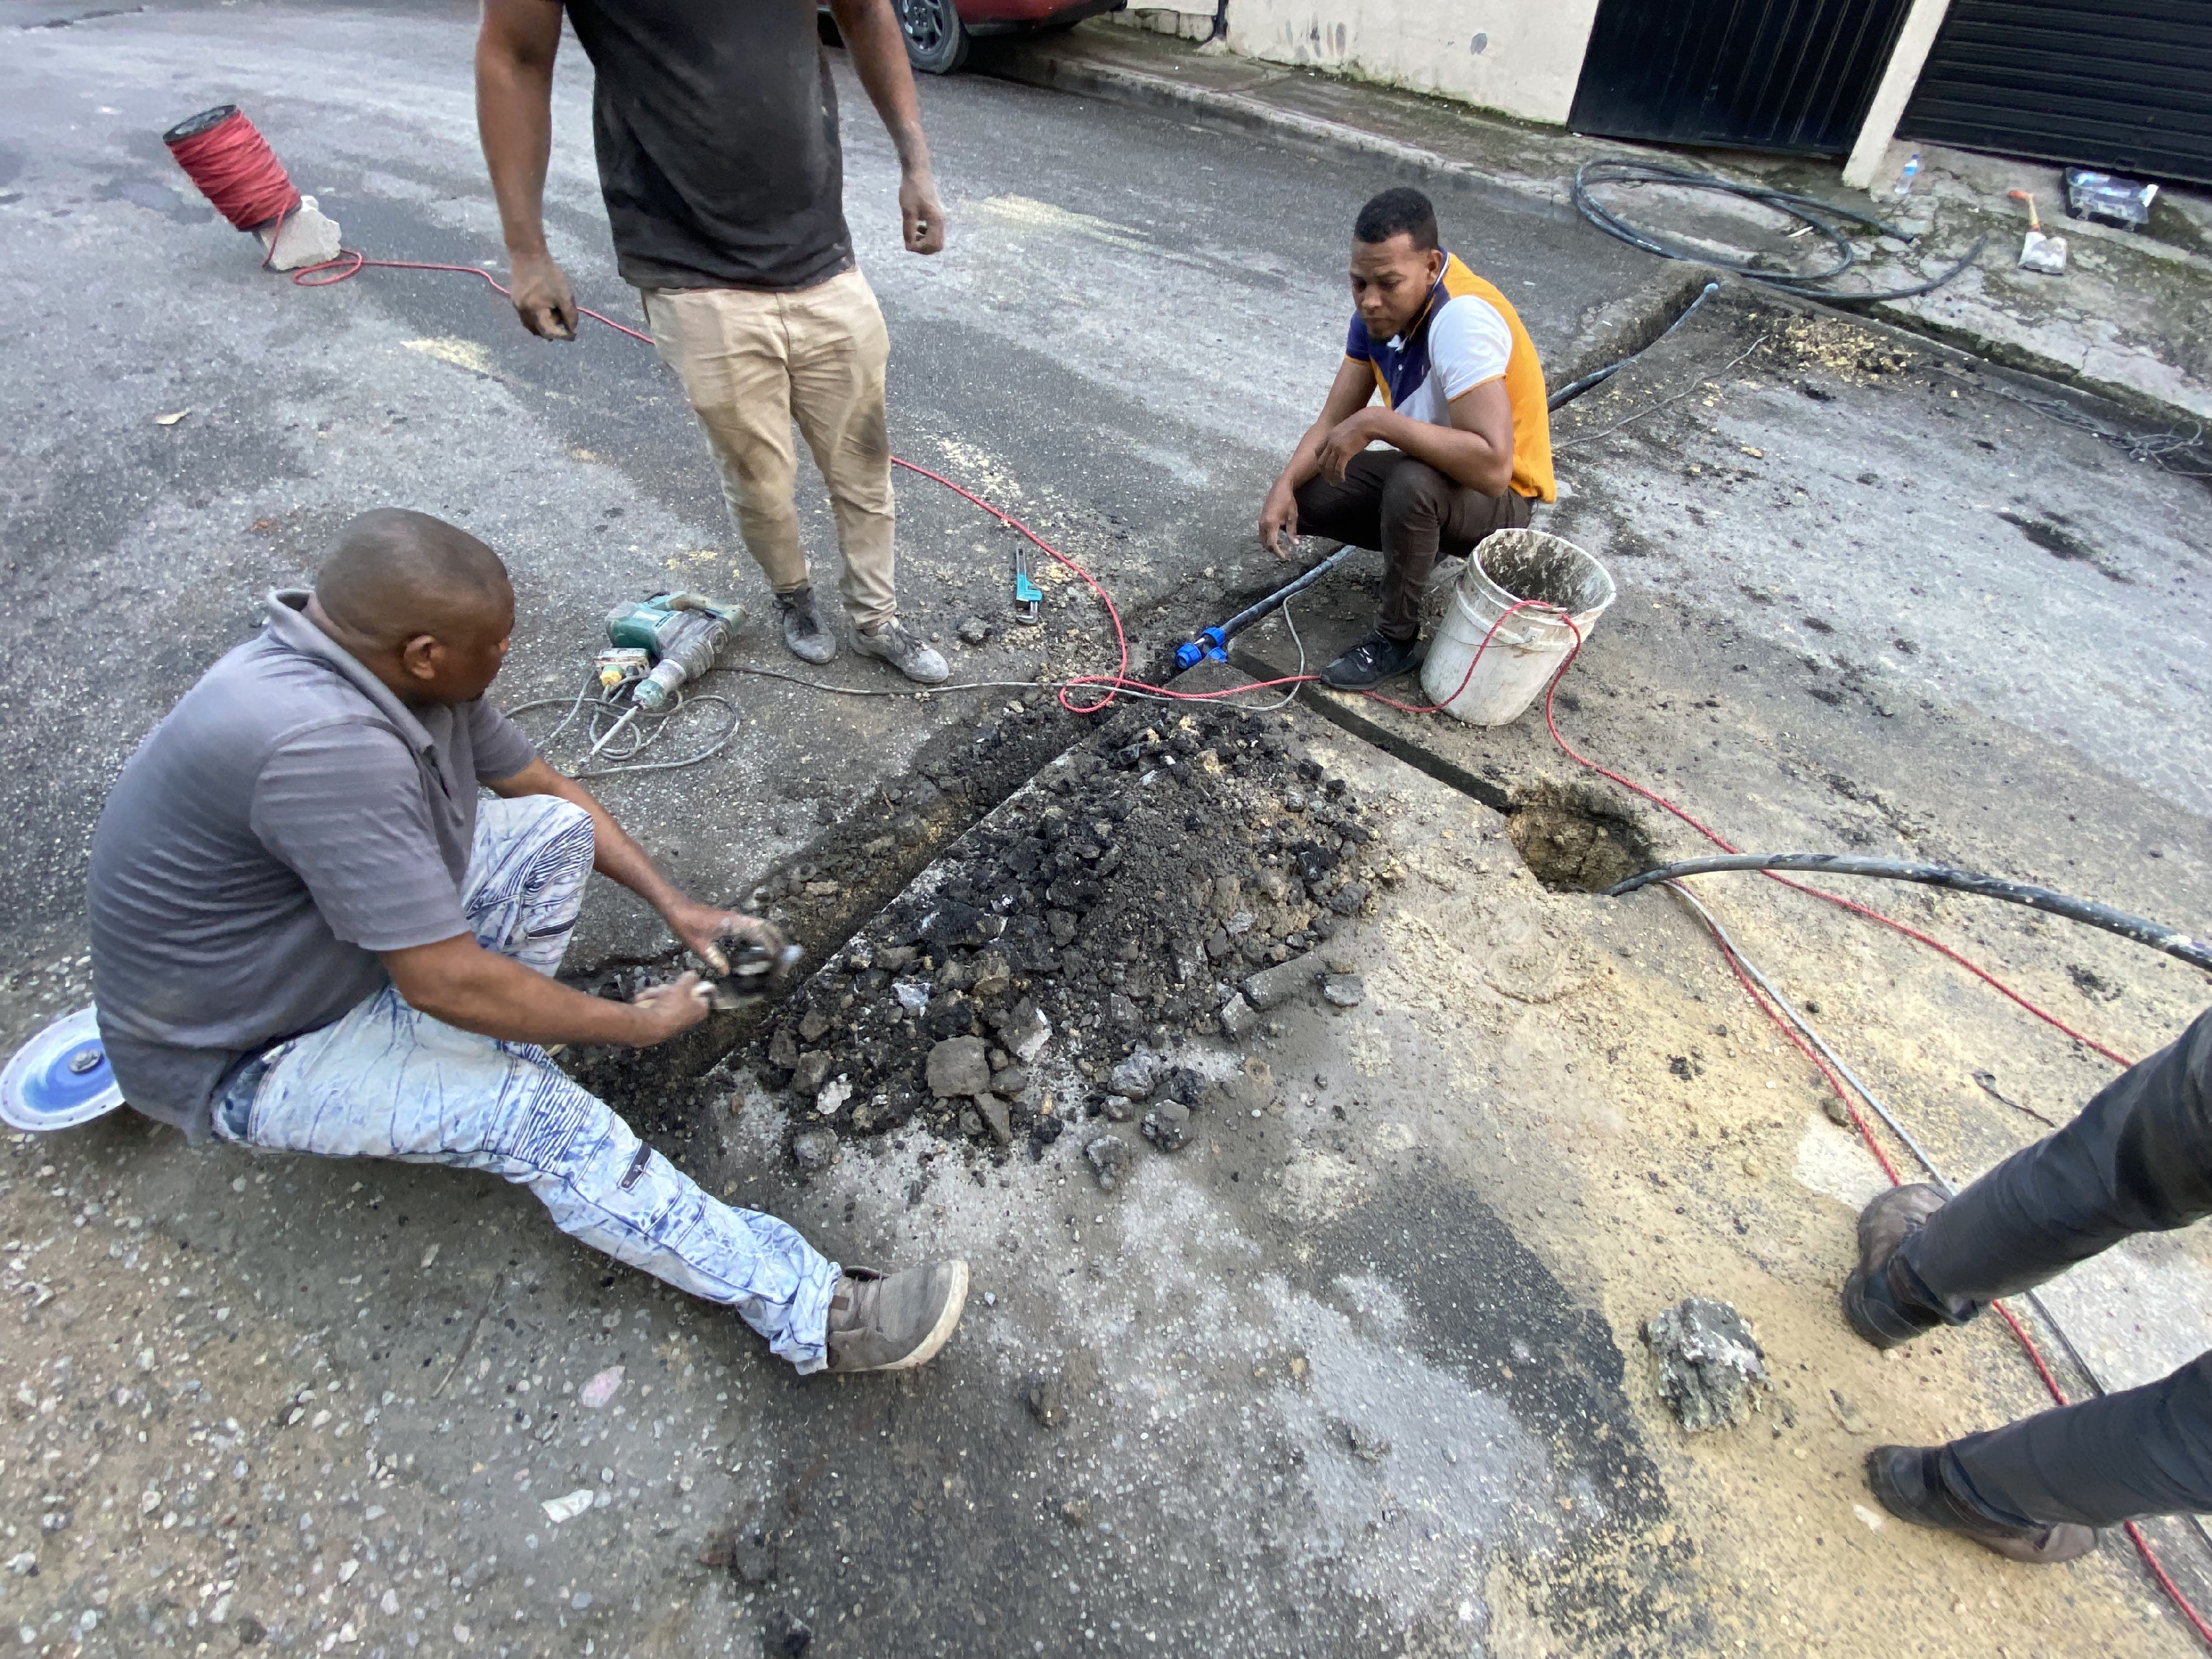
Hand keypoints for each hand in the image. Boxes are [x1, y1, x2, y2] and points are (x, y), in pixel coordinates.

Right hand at [507, 248, 576, 339]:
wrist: (527, 254)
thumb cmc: (548, 274)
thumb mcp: (564, 294)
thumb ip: (570, 314)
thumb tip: (572, 330)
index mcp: (535, 311)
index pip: (549, 333)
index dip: (563, 336)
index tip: (574, 334)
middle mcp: (523, 312)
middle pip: (539, 332)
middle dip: (553, 330)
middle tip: (563, 319)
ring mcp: (517, 307)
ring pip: (532, 326)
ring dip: (544, 326)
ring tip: (555, 313)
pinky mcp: (515, 301)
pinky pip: (527, 317)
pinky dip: (537, 319)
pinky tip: (545, 308)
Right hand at [628, 973, 710, 1044]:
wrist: (650, 1027)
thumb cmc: (671, 1006)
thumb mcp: (683, 986)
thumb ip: (690, 978)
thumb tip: (693, 975)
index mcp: (700, 1010)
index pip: (701, 995)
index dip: (693, 986)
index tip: (684, 981)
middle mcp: (688, 1016)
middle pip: (679, 995)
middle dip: (666, 989)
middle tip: (663, 989)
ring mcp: (673, 1020)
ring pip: (664, 999)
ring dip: (655, 994)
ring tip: (650, 995)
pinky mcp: (659, 1023)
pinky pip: (655, 1007)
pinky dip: (648, 1002)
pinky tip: (642, 1000)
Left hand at [665, 902, 783, 975]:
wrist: (676, 907)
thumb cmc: (686, 924)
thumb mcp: (699, 946)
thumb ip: (715, 959)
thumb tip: (727, 972)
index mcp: (733, 923)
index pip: (759, 932)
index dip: (770, 944)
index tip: (777, 956)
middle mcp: (737, 918)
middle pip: (764, 926)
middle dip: (776, 938)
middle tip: (785, 953)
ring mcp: (734, 918)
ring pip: (759, 925)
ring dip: (769, 935)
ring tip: (777, 950)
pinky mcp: (730, 919)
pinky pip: (750, 926)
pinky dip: (759, 934)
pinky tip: (758, 945)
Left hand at [900, 168, 945, 254]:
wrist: (918, 171)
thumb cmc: (912, 189)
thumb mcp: (907, 211)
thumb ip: (908, 230)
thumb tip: (909, 246)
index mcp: (936, 221)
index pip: (933, 245)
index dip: (919, 248)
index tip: (907, 243)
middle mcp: (941, 221)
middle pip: (937, 246)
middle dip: (923, 248)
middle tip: (910, 242)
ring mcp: (940, 218)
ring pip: (935, 239)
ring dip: (923, 242)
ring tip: (911, 235)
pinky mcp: (936, 214)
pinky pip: (933, 231)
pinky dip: (924, 234)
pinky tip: (915, 227)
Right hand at [1259, 480, 1299, 558]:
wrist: (1279, 488)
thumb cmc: (1287, 501)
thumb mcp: (1292, 517)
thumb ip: (1292, 532)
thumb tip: (1295, 544)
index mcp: (1271, 523)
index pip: (1272, 543)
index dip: (1278, 552)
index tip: (1284, 557)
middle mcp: (1263, 524)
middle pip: (1265, 543)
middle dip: (1274, 550)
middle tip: (1284, 553)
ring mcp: (1260, 521)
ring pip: (1262, 539)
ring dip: (1270, 545)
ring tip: (1281, 547)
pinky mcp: (1260, 520)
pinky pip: (1262, 534)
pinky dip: (1267, 539)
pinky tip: (1276, 538)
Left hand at [1316, 410, 1381, 483]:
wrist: (1368, 421)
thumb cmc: (1362, 424)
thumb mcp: (1347, 429)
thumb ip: (1342, 437)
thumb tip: (1346, 444)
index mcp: (1330, 435)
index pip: (1318, 451)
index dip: (1319, 461)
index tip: (1324, 468)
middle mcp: (1330, 442)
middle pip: (1321, 461)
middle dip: (1323, 472)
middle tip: (1328, 480)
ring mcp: (1336, 447)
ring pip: (1329, 467)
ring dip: (1331, 477)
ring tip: (1334, 483)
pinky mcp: (1344, 452)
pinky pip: (1338, 468)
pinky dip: (1339, 476)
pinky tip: (1342, 480)